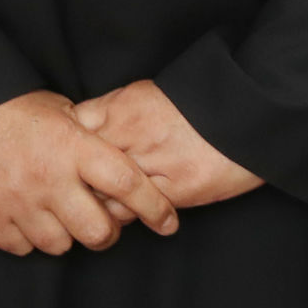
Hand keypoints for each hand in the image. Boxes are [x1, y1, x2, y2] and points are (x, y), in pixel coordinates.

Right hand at [0, 89, 178, 256]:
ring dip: (64, 236)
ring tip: (54, 216)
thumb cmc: (1, 104)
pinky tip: (24, 218)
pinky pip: (22, 248)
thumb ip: (86, 135)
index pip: (129, 186)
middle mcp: (51, 179)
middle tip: (99, 223)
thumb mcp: (56, 108)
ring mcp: (18, 201)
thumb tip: (113, 153)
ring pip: (61, 246)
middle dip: (105, 232)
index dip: (156, 208)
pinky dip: (27, 238)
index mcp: (74, 147)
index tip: (168, 221)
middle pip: (99, 232)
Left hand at [75, 79, 262, 209]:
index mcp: (122, 108)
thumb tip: (79, 129)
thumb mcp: (145, 94)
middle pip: (81, 168)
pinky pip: (137, 210)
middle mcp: (133, 135)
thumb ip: (111, 112)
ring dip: (96, 203)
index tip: (55, 159)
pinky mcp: (180, 189)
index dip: (59, 150)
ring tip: (94, 207)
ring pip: (104, 194)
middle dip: (70, 182)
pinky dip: (126, 214)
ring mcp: (155, 163)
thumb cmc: (198, 100)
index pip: (71, 133)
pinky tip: (127, 213)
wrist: (252, 109)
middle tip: (66, 192)